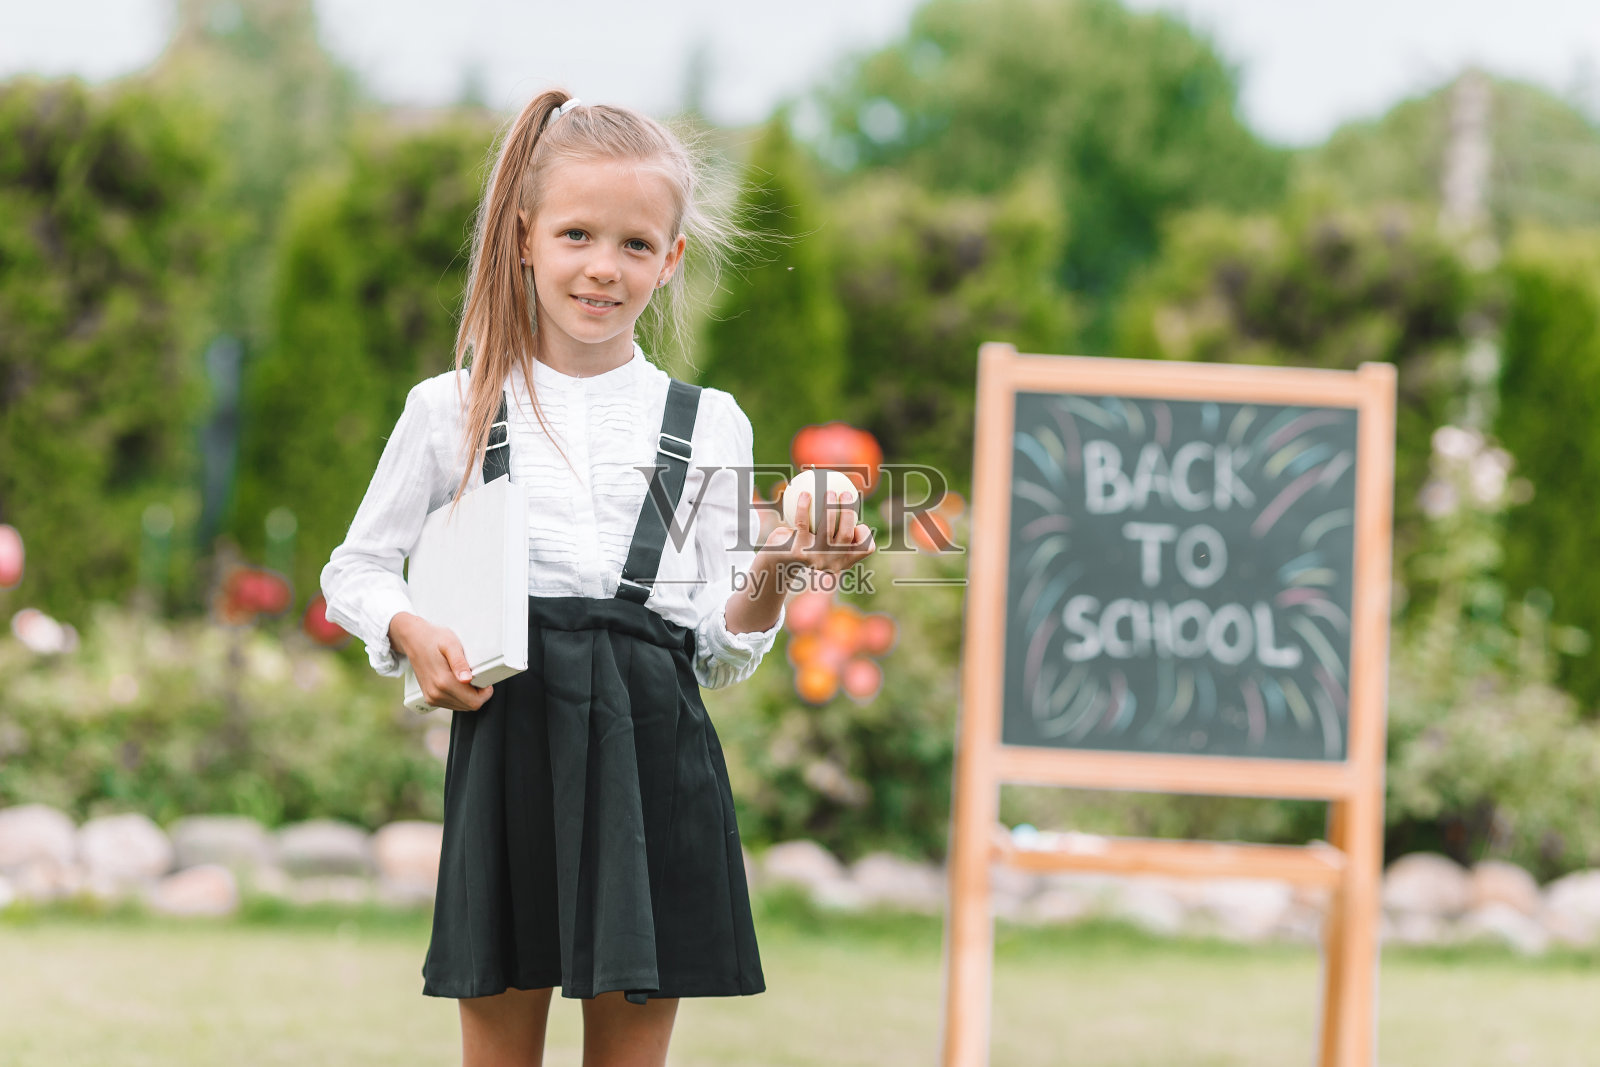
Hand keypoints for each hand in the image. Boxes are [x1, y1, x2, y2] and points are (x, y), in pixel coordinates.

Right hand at [388, 612, 494, 711]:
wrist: (413, 640)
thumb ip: (460, 663)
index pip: (474, 702)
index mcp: (443, 682)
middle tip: (475, 675)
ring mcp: (432, 698)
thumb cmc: (434, 638)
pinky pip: (452, 704)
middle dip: (478, 693)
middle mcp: (436, 694)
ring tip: (465, 676)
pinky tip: (457, 681)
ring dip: (468, 695)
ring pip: (461, 706)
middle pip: (469, 706)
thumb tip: (467, 679)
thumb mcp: (451, 644)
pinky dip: (459, 696)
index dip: (485, 693)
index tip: (484, 679)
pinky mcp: (430, 698)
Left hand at [756, 488, 875, 579]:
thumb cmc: (804, 545)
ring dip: (830, 507)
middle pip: (847, 535)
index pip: (866, 549)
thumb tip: (847, 496)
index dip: (866, 534)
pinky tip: (804, 494)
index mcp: (843, 560)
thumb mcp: (822, 541)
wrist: (777, 561)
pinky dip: (803, 507)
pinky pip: (802, 524)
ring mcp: (815, 558)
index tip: (859, 522)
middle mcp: (832, 562)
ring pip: (827, 530)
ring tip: (830, 491)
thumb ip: (836, 527)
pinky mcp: (798, 552)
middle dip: (848, 512)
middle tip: (846, 494)